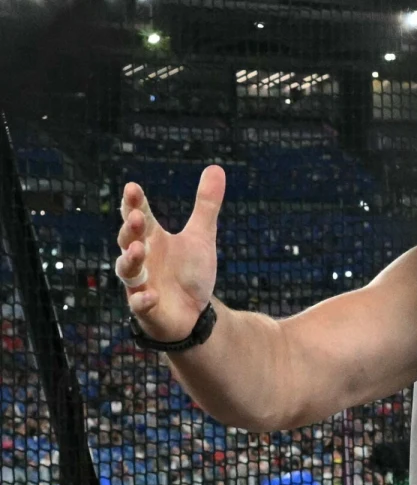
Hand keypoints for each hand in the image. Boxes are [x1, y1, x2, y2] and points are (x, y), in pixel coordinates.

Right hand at [115, 165, 225, 341]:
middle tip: (138, 217)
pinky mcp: (146, 308)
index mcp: (152, 238)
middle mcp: (142, 258)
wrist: (194, 312)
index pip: (139, 216)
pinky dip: (143, 300)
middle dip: (131, 229)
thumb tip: (216, 167)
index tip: (133, 187)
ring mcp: (141, 283)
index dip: (134, 203)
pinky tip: (151, 295)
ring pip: (127, 270)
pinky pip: (139, 304)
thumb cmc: (189, 272)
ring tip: (139, 249)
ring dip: (131, 260)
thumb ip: (206, 205)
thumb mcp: (201, 236)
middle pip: (128, 239)